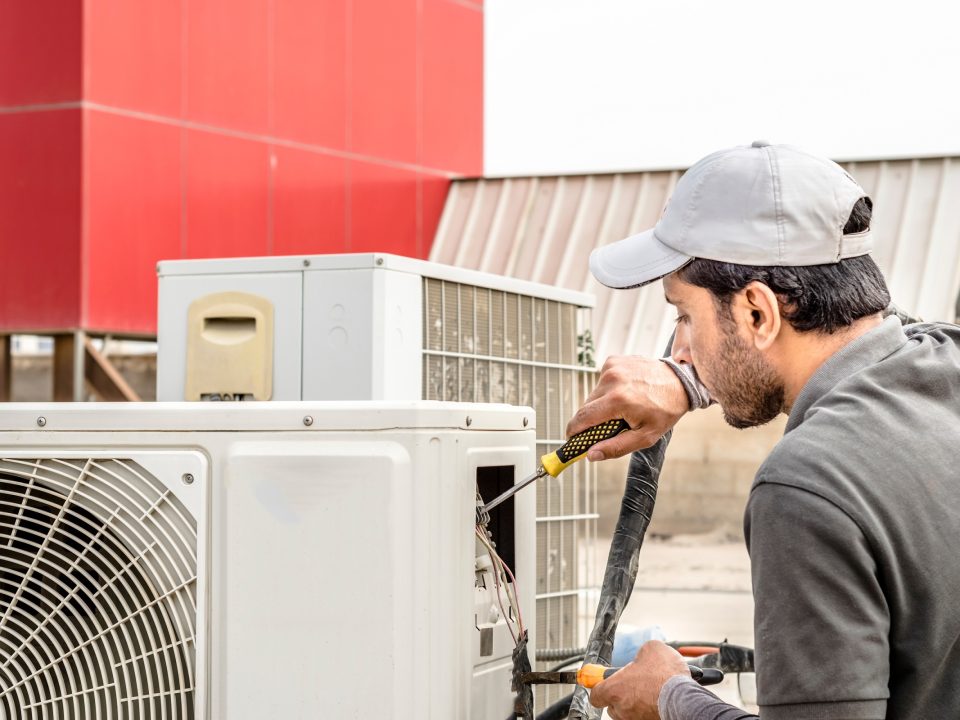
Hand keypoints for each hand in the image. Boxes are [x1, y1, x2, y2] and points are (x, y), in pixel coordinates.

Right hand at [566, 356, 687, 458]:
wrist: (680, 383)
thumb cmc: (665, 410)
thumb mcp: (645, 436)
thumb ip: (616, 447)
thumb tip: (591, 454)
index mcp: (618, 400)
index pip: (583, 417)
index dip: (574, 430)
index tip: (572, 438)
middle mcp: (612, 380)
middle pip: (587, 406)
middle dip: (592, 419)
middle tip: (607, 426)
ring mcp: (612, 367)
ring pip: (594, 394)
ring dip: (602, 403)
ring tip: (622, 406)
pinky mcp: (613, 360)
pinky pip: (601, 381)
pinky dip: (608, 389)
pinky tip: (625, 391)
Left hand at [589, 640, 690, 719]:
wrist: (685, 696)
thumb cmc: (665, 674)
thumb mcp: (650, 648)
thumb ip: (640, 654)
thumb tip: (642, 657)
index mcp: (615, 689)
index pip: (595, 695)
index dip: (599, 686)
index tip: (601, 681)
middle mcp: (622, 708)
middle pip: (612, 705)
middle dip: (620, 694)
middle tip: (634, 682)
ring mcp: (635, 719)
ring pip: (628, 711)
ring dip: (634, 702)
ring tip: (649, 690)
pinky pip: (643, 715)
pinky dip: (648, 708)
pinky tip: (658, 698)